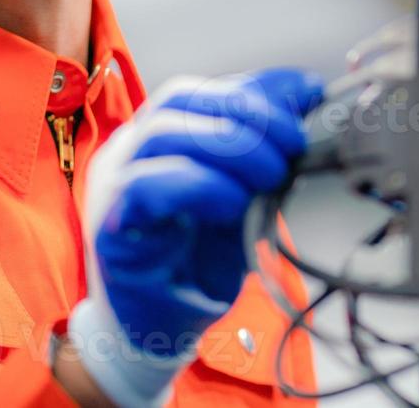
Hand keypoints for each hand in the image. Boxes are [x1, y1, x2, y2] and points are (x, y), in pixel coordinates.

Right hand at [66, 67, 323, 406]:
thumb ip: (263, 150)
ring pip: (162, 132)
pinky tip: (232, 203)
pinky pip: (144, 186)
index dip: (257, 87)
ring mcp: (113, 185)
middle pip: (178, 98)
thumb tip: (305, 95)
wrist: (161, 331)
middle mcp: (130, 151)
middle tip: (292, 143)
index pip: (203, 91)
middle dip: (247, 112)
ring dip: (229, 145)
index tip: (307, 95)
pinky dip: (198, 185)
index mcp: (161, 137)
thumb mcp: (243, 196)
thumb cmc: (197, 262)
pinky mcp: (110, 228)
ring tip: (272, 173)